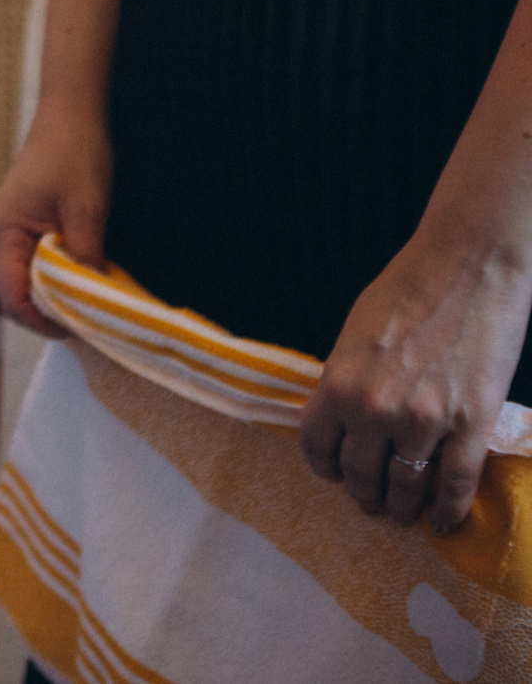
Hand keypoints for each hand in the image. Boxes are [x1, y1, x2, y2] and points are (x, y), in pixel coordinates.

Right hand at [0, 99, 112, 336]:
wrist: (70, 115)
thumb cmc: (73, 154)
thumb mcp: (86, 209)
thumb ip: (84, 258)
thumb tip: (94, 302)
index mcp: (2, 236)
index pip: (12, 299)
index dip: (44, 321)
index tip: (81, 327)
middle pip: (19, 296)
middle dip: (54, 312)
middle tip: (96, 318)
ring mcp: (11, 235)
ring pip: (31, 282)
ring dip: (62, 295)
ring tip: (96, 299)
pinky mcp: (27, 229)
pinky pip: (40, 266)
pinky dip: (64, 278)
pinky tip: (90, 277)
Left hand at [301, 228, 531, 532]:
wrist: (468, 267)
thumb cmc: (407, 291)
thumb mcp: (354, 335)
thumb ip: (347, 379)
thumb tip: (345, 416)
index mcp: (338, 384)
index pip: (317, 447)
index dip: (325, 468)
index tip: (335, 476)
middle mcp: (375, 410)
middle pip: (360, 474)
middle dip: (364, 494)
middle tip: (371, 502)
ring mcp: (425, 421)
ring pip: (406, 487)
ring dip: (402, 507)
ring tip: (403, 513)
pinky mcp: (472, 424)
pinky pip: (457, 483)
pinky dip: (449, 510)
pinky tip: (443, 522)